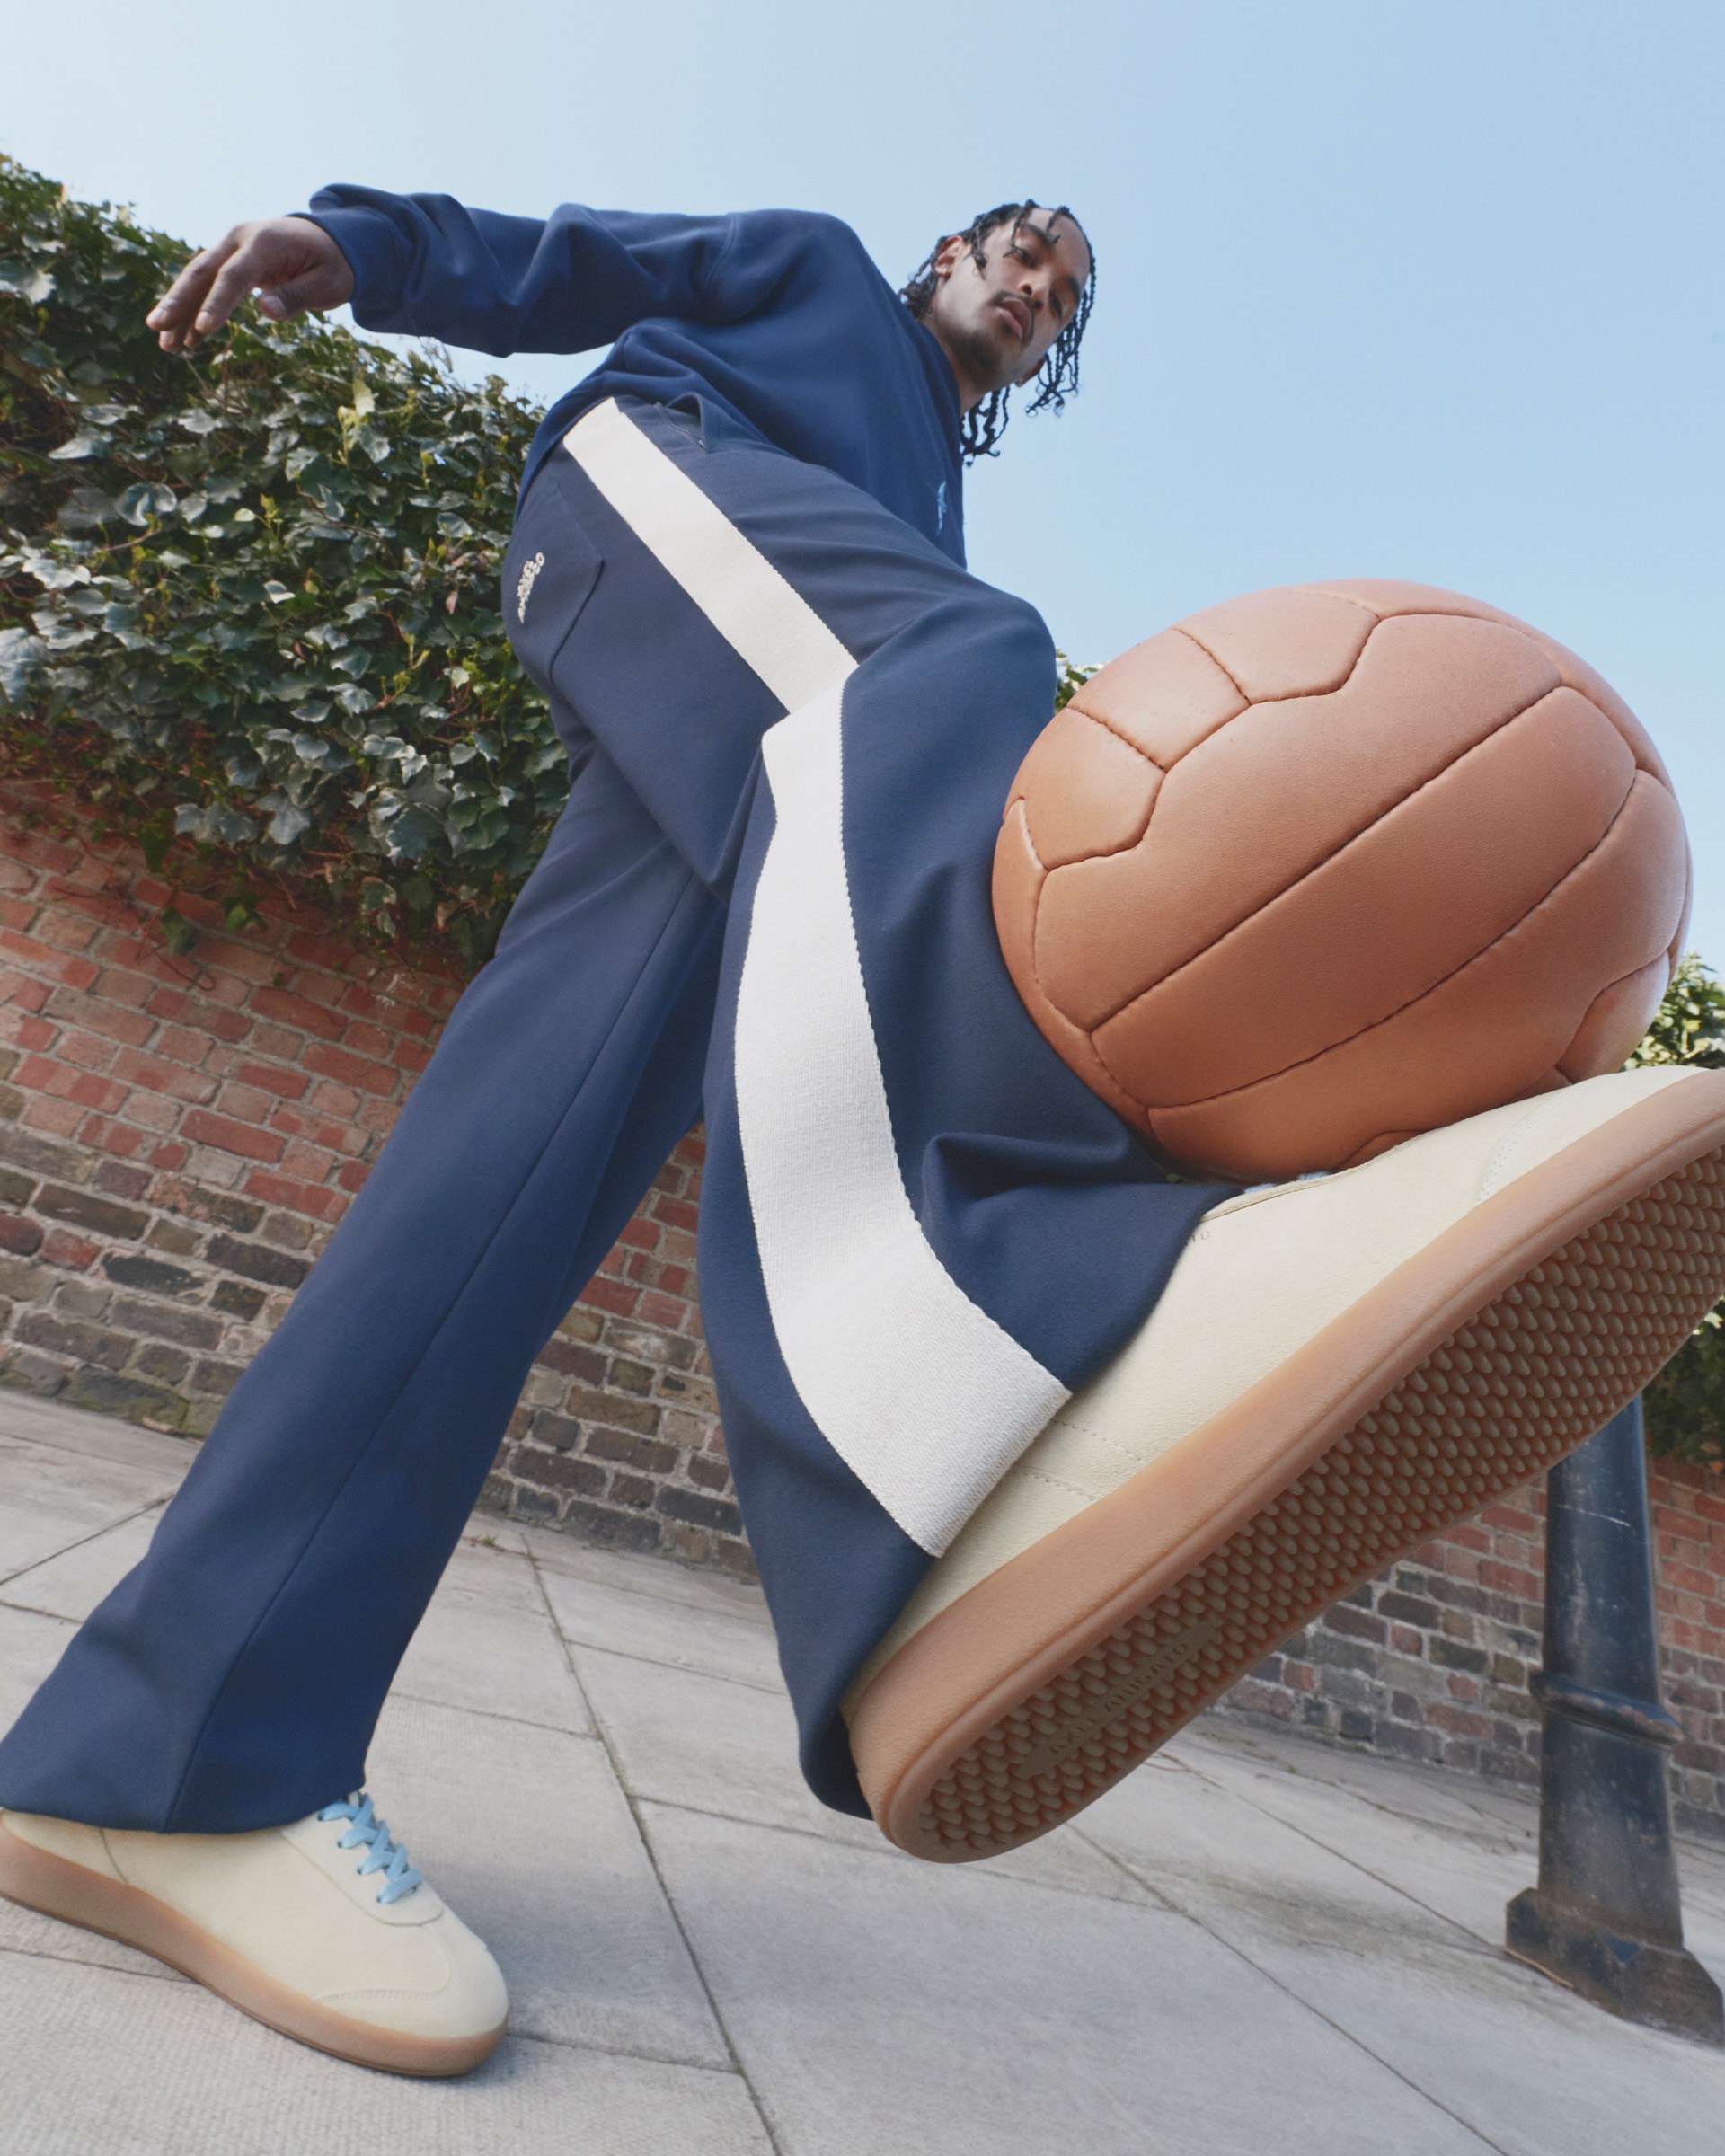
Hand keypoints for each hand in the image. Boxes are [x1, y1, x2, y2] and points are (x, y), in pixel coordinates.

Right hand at [146, 218, 354, 351]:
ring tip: (165, 345)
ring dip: (179, 310)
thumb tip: (265, 310)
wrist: (328, 238)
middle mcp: (239, 239)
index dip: (217, 302)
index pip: (235, 275)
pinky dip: (195, 310)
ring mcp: (231, 248)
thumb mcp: (328, 283)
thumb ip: (296, 295)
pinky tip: (185, 339)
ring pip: (198, 278)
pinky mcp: (229, 261)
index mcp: (264, 242)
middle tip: (157, 328)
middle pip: (203, 272)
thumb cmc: (332, 264)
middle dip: (179, 301)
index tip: (204, 329)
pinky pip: (207, 285)